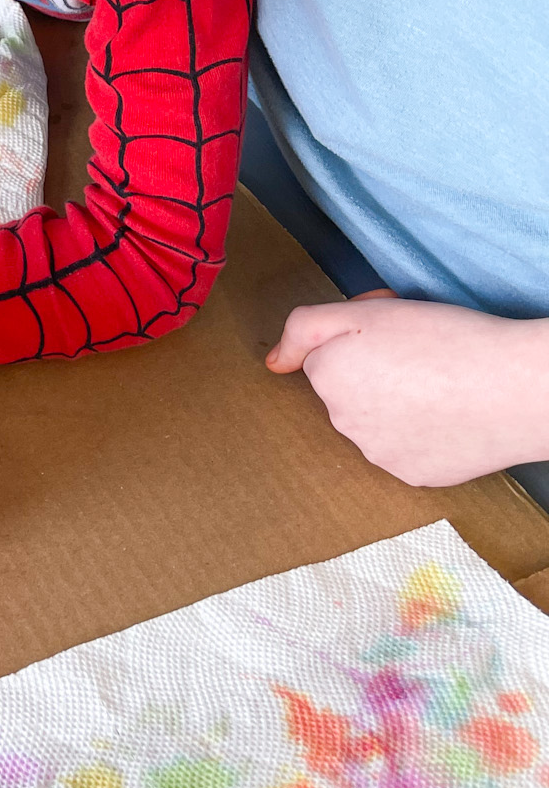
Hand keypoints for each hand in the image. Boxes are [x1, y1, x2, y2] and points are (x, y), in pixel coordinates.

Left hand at [267, 291, 548, 484]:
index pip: (328, 354)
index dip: (362, 337)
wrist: (514, 389)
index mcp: (326, 378)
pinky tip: (449, 416)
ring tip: (440, 385)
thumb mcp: (365, 310)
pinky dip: (422, 433)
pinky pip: (406, 448)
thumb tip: (274, 363)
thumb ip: (305, 329)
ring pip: (376, 420)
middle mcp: (342, 424)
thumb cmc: (444, 339)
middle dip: (373, 371)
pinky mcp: (413, 476)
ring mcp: (378, 455)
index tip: (394, 331)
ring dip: (396, 404)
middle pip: (348, 388)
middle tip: (421, 353)